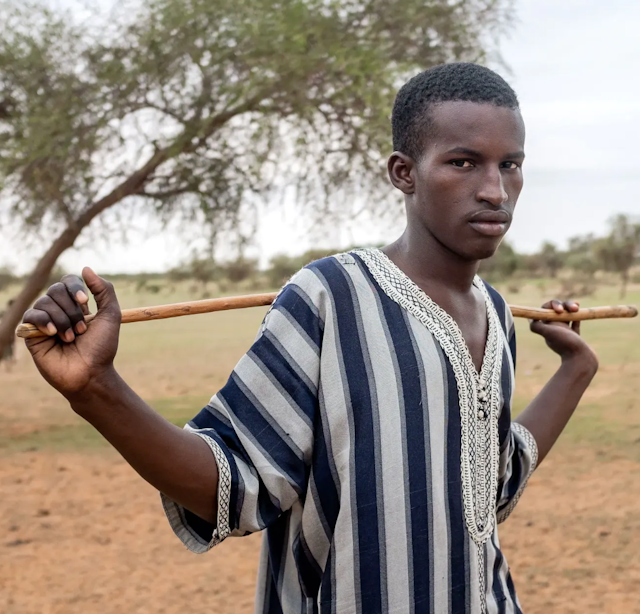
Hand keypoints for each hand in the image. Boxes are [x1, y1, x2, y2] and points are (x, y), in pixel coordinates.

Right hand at [22, 267, 120, 397]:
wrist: (90, 373)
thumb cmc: (102, 347)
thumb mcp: (111, 316)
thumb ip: (104, 290)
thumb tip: (85, 268)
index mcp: (76, 305)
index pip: (68, 281)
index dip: (74, 287)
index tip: (85, 301)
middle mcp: (59, 310)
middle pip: (56, 290)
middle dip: (72, 309)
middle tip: (82, 330)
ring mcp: (44, 321)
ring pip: (45, 302)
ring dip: (63, 320)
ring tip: (72, 338)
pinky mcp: (31, 333)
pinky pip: (31, 315)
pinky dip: (44, 321)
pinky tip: (54, 334)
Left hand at [530, 299, 597, 367]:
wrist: (581, 360)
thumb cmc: (565, 345)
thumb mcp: (548, 333)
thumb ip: (537, 326)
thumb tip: (530, 318)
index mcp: (546, 327)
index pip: (545, 309)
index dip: (551, 305)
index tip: (559, 310)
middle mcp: (553, 329)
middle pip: (556, 310)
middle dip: (565, 305)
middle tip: (574, 308)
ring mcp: (565, 333)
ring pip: (566, 314)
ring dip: (571, 308)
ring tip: (577, 307)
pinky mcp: (575, 337)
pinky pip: (575, 323)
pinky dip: (576, 317)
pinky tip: (578, 314)